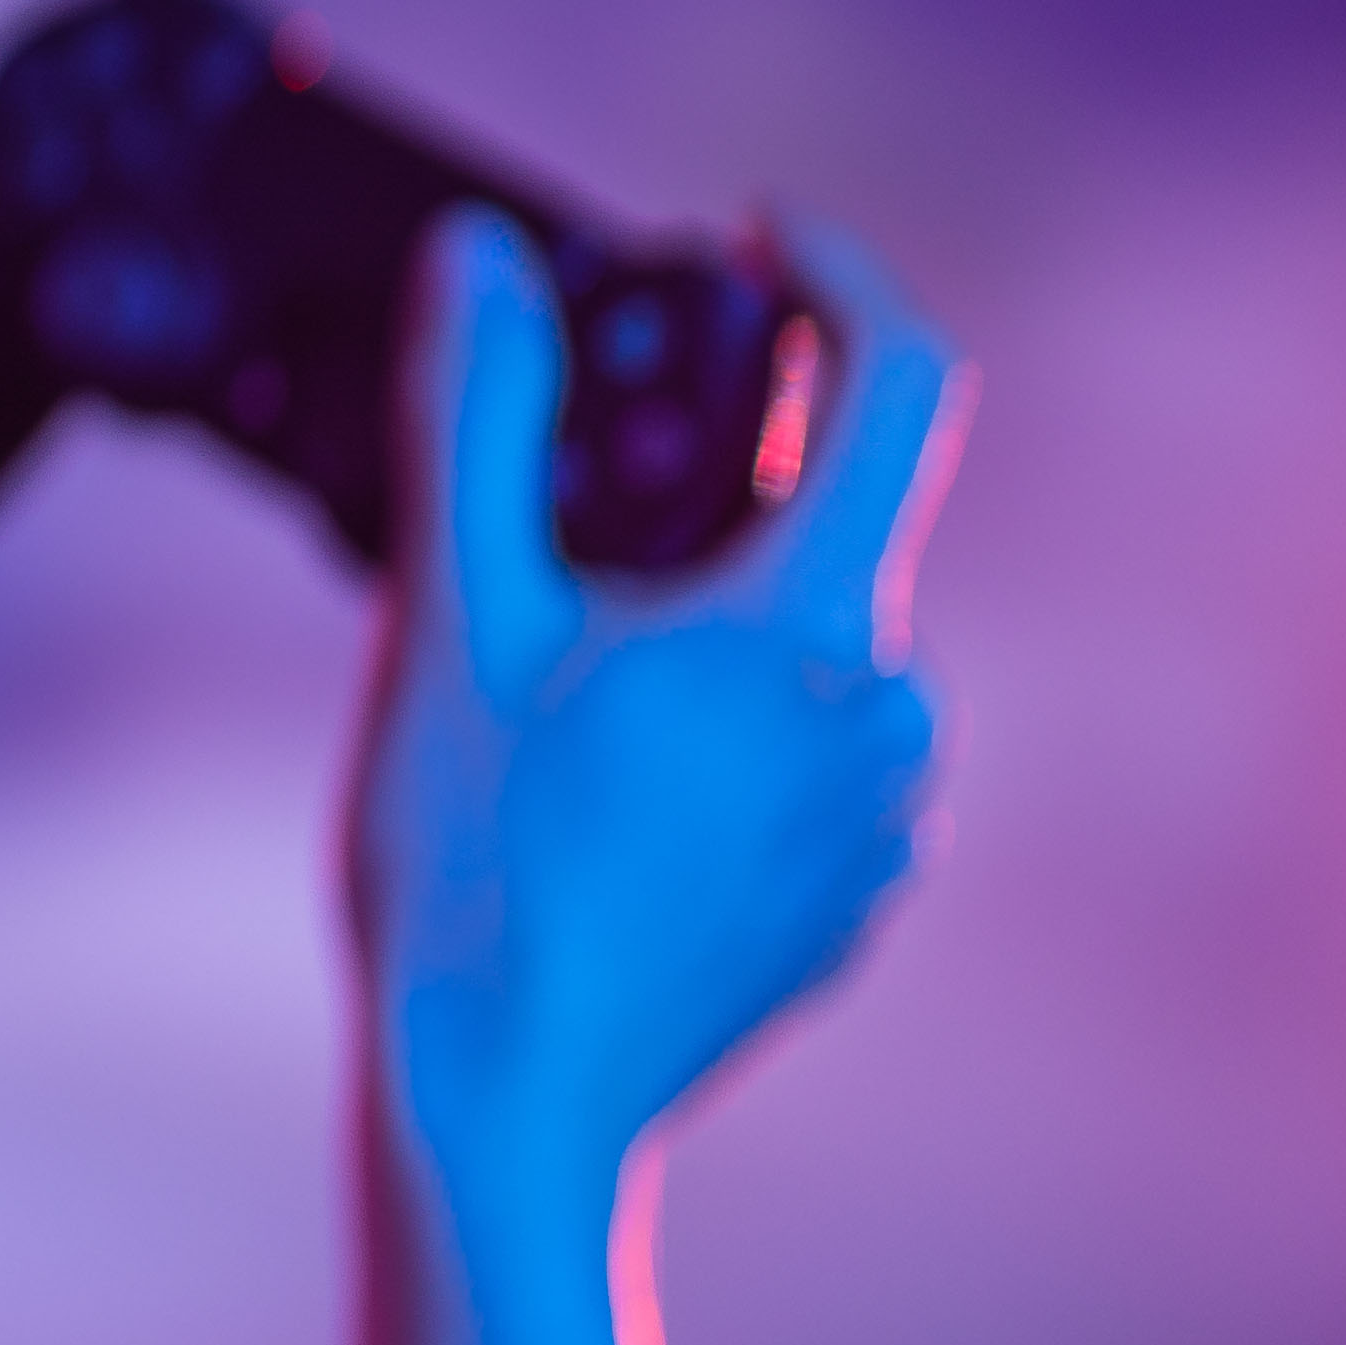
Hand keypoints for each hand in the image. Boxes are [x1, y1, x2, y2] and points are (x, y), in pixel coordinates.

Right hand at [348, 203, 964, 1181]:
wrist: (504, 1107)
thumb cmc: (468, 861)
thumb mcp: (450, 614)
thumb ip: (472, 415)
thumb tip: (476, 254)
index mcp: (813, 622)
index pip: (896, 381)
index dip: (831, 277)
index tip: (747, 237)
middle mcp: (889, 714)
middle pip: (836, 521)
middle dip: (719, 473)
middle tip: (566, 487)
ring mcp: (884, 823)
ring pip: (818, 647)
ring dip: (715, 607)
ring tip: (556, 660)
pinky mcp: (851, 906)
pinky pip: (810, 758)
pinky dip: (723, 719)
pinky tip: (593, 775)